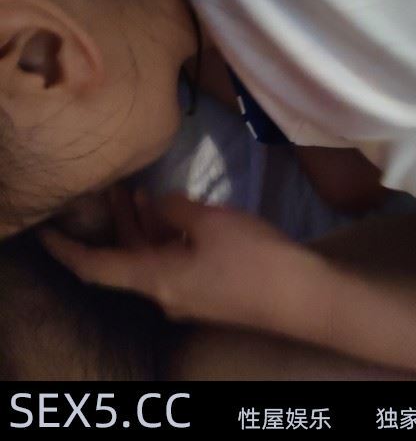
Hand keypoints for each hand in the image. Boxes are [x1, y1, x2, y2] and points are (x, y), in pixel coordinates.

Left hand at [40, 190, 297, 327]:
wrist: (301, 296)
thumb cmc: (251, 258)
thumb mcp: (208, 223)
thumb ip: (174, 210)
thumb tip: (158, 205)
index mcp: (155, 279)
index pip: (96, 268)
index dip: (68, 251)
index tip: (46, 234)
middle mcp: (164, 293)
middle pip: (126, 258)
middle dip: (115, 223)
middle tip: (110, 187)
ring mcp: (187, 295)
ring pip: (152, 259)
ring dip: (142, 227)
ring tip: (137, 191)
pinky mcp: (208, 291)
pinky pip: (174, 263)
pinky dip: (166, 238)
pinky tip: (174, 212)